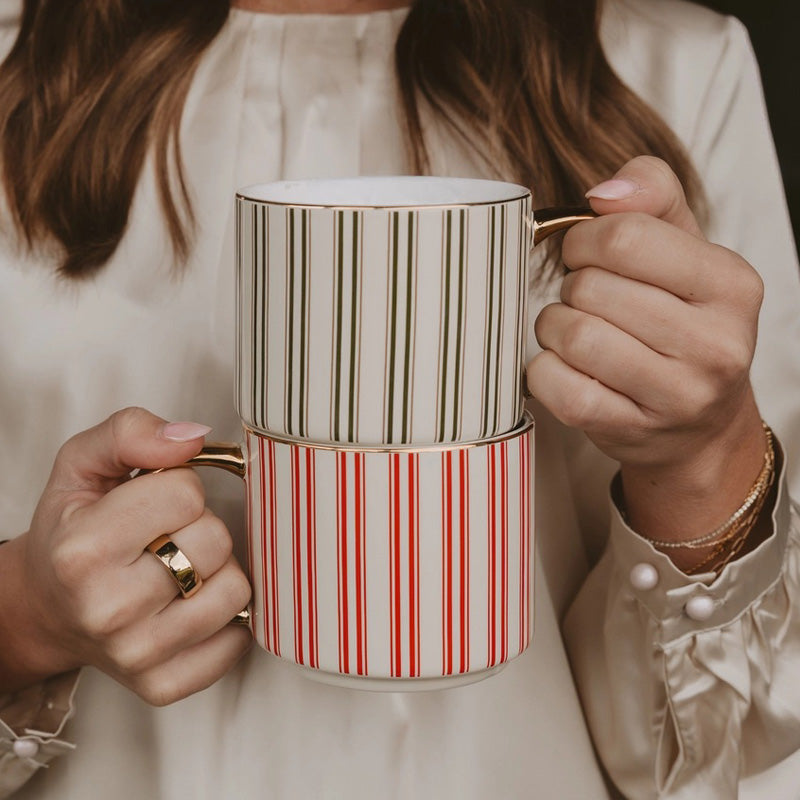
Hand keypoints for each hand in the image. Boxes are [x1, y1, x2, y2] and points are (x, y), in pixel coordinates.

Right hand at [0, 408, 251, 703]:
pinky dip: (226, 619)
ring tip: (180, 570)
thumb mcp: (82, 464)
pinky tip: (192, 606)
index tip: (156, 501)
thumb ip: (131, 432)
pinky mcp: (163, 685)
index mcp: (83, 549)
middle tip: (167, 536)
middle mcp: (106, 608)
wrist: (47, 610)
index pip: (187, 494)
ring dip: (217, 571)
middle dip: (200, 527)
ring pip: (236, 590)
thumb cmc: (71, 533)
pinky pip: (238, 641)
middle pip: (215, 541)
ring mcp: (136, 654)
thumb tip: (191, 438)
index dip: (180, 487)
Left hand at [527, 156, 766, 544]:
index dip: (583, 240)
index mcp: (731, 285)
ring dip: (553, 327)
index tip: (583, 253)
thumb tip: (601, 194)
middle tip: (584, 300)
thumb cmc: (683, 324)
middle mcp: (715, 344)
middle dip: (571, 287)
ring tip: (573, 331)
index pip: (626, 238)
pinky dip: (543, 369)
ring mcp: (676, 395)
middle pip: (591, 288)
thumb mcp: (686, 250)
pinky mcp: (631, 430)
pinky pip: (555, 384)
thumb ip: (652, 196)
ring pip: (571, 335)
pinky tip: (564, 366)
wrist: (700, 426)